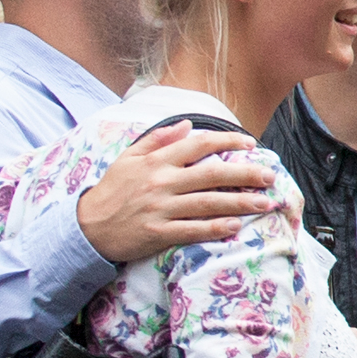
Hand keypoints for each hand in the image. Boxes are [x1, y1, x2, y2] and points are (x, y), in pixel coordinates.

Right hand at [75, 129, 276, 263]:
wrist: (86, 227)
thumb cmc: (111, 191)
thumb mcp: (128, 157)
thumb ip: (158, 139)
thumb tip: (188, 123)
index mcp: (156, 161)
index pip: (199, 145)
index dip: (228, 141)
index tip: (250, 143)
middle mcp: (161, 182)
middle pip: (212, 174)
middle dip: (245, 173)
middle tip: (270, 175)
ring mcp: (160, 209)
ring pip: (208, 203)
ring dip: (240, 202)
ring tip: (265, 202)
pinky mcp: (158, 234)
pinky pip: (193, 230)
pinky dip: (215, 228)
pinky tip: (236, 226)